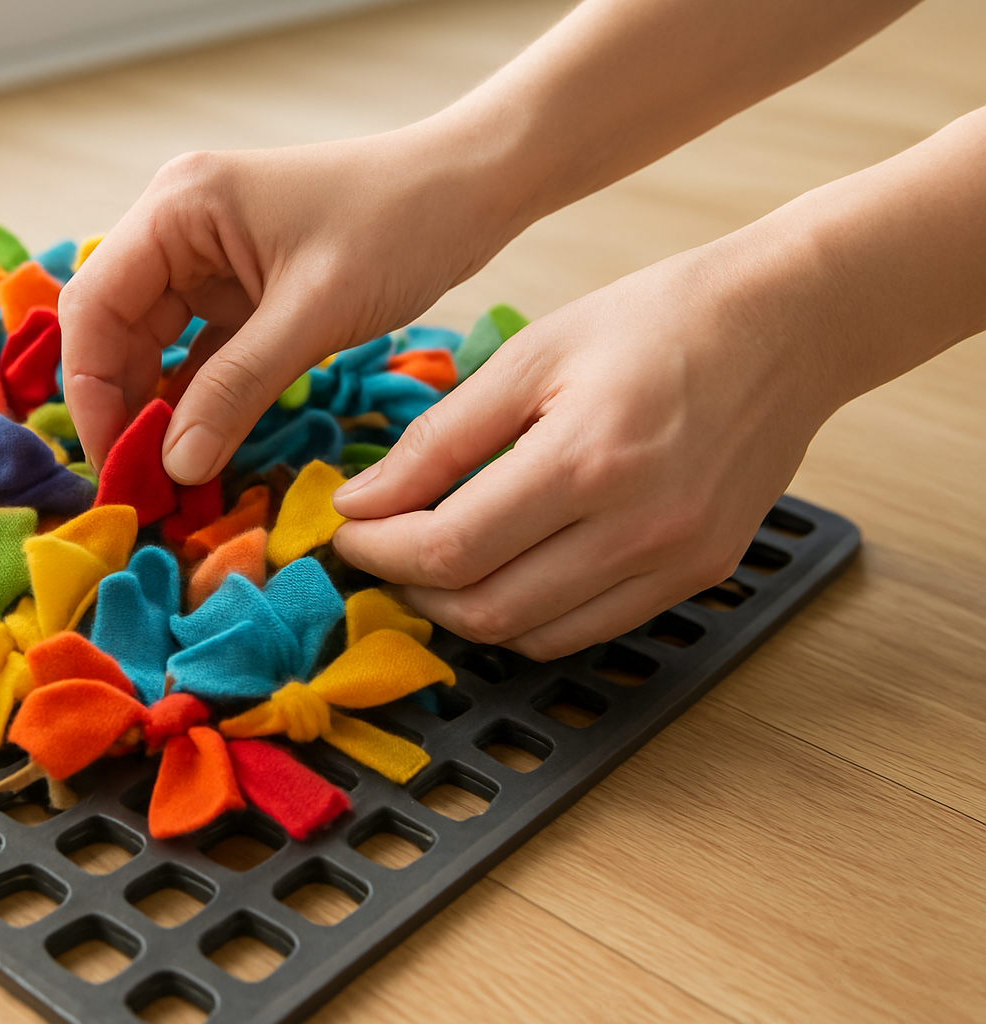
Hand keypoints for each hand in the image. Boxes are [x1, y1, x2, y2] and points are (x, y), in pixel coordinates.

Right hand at [58, 118, 530, 481]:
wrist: (471, 189)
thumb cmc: (400, 225)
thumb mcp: (313, 313)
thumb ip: (237, 389)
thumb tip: (174, 467)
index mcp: (178, 207)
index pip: (96, 306)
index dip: (92, 391)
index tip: (115, 464)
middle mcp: (178, 228)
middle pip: (115, 330)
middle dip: (122, 408)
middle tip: (141, 488)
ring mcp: (208, 260)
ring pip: (152, 348)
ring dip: (158, 411)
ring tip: (167, 482)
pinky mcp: (242, 290)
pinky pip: (199, 354)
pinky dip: (198, 401)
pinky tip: (200, 452)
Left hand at [331, 241, 839, 660]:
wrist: (787, 324)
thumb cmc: (654, 321)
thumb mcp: (531, 355)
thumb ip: (440, 438)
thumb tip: (362, 501)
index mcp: (586, 460)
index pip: (450, 548)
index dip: (380, 550)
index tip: (346, 530)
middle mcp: (638, 528)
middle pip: (485, 608)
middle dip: (411, 588)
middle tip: (381, 548)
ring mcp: (677, 562)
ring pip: (534, 636)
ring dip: (464, 613)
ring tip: (433, 563)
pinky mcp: (700, 576)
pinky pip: (589, 631)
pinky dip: (528, 618)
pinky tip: (503, 573)